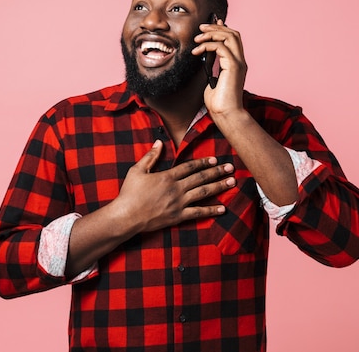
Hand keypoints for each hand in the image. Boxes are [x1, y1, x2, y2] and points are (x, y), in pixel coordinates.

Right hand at [115, 140, 235, 233]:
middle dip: (217, 172)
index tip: (214, 159)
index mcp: (167, 177)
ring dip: (219, 186)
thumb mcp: (137, 170)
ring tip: (231, 182)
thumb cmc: (129, 193)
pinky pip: (198, 213)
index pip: (190, 166)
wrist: (126, 216)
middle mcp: (176, 189)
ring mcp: (179, 203)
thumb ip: (150, 156)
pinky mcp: (178, 216)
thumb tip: (159, 142)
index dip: (203, 162)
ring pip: (203, 193)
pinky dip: (211, 210)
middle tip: (230, 167)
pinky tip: (222, 208)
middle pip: (201, 178)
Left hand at [192, 19, 247, 117]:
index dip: (221, 29)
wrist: (226, 113)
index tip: (206, 27)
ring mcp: (239, 63)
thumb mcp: (212, 79)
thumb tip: (205, 55)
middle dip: (216, 27)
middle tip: (200, 28)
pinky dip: (207, 45)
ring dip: (212, 33)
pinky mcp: (233, 67)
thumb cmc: (218, 102)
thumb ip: (212, 66)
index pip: (233, 39)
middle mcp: (240, 61)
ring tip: (197, 38)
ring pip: (230, 36)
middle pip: (233, 34)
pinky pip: (221, 47)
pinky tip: (197, 51)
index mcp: (236, 63)